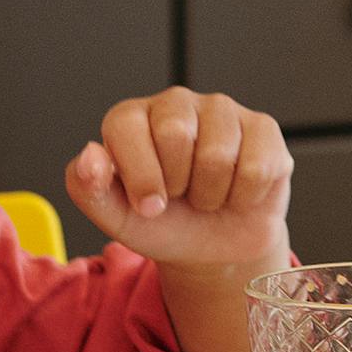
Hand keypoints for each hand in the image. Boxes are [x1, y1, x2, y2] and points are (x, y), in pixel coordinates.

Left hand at [68, 86, 295, 271]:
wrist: (212, 248)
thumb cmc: (161, 224)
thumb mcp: (115, 218)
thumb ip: (87, 187)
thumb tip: (90, 154)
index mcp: (132, 117)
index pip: (128, 128)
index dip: (141, 177)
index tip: (149, 207)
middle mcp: (176, 103)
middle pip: (176, 134)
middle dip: (178, 184)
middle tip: (180, 196)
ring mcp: (223, 111)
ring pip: (219, 154)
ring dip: (212, 195)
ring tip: (208, 196)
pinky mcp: (263, 128)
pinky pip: (258, 166)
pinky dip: (245, 196)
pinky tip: (237, 192)